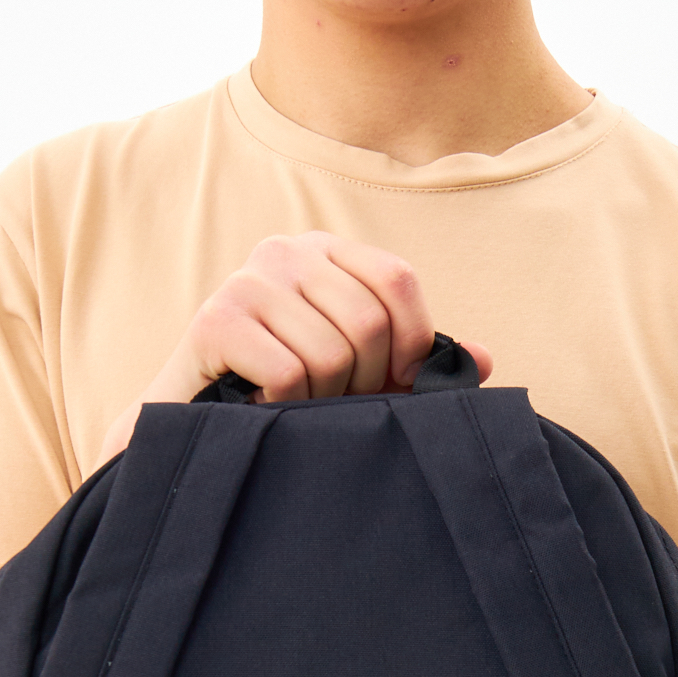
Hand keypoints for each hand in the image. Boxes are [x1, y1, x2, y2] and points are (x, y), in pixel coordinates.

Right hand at [100, 232, 492, 459]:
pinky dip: (284, 405)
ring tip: (291, 402)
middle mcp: (285, 251)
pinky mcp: (214, 319)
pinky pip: (289, 373)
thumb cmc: (281, 395)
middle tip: (329, 401)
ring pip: (331, 354)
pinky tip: (260, 404)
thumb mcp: (358, 374)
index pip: (397, 280)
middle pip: (369, 322)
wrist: (191, 425)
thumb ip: (415, 364)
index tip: (393, 381)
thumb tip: (486, 360)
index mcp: (325, 252)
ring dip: (319, 400)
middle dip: (361, 382)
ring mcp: (246, 280)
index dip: (411, 342)